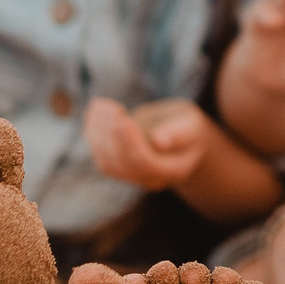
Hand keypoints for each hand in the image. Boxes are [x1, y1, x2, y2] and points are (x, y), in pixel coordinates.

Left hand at [84, 97, 210, 191]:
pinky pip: (100, 155)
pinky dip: (93, 133)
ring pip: (106, 161)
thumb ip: (179, 133)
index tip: (122, 118)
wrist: (182, 139)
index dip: (130, 142)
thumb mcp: (192, 125)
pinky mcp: (118, 167)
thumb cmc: (189, 128)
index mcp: (174, 170)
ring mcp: (133, 176)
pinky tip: (94, 111)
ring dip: (98, 133)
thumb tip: (159, 141)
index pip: (145, 162)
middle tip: (108, 105)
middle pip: (122, 163)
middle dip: (111, 133)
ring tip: (99, 104)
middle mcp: (151, 179)